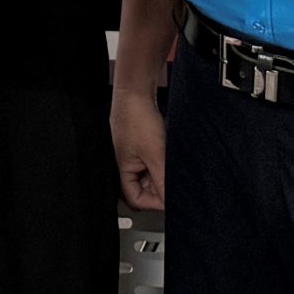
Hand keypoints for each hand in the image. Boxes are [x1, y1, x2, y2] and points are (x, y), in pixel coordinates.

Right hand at [112, 89, 166, 211]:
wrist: (136, 91)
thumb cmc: (136, 118)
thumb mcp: (155, 155)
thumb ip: (162, 181)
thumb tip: (170, 202)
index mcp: (121, 170)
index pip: (136, 199)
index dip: (153, 201)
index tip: (169, 197)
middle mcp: (124, 164)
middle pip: (142, 188)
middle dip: (158, 187)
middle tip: (172, 179)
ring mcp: (131, 154)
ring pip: (148, 175)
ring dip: (161, 173)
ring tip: (168, 162)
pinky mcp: (139, 145)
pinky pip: (151, 161)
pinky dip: (160, 162)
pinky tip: (166, 153)